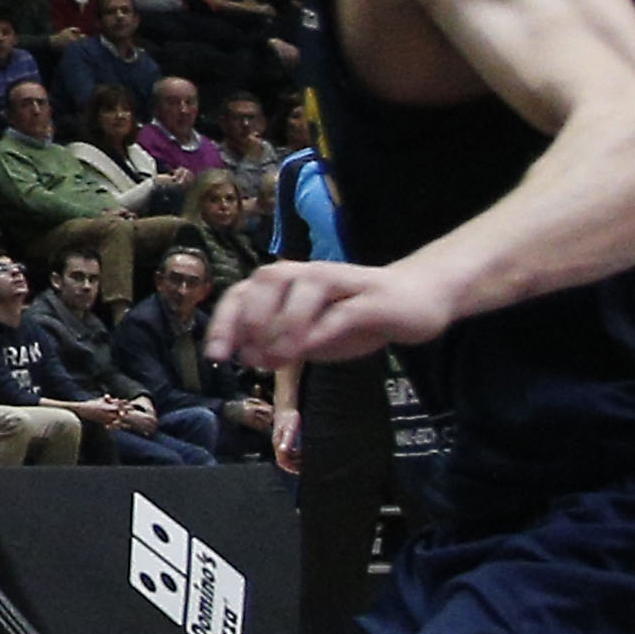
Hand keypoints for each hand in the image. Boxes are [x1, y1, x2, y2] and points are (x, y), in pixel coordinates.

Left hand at [208, 253, 455, 370]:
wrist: (417, 300)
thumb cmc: (355, 318)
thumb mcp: (311, 335)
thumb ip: (280, 343)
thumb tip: (245, 355)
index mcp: (288, 282)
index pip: (244, 292)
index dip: (226, 322)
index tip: (217, 355)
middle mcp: (309, 274)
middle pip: (266, 280)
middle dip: (250, 318)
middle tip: (249, 355)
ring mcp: (341, 282)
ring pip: (302, 290)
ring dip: (281, 324)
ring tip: (274, 359)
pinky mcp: (372, 299)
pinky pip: (340, 312)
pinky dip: (317, 330)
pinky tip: (305, 352)